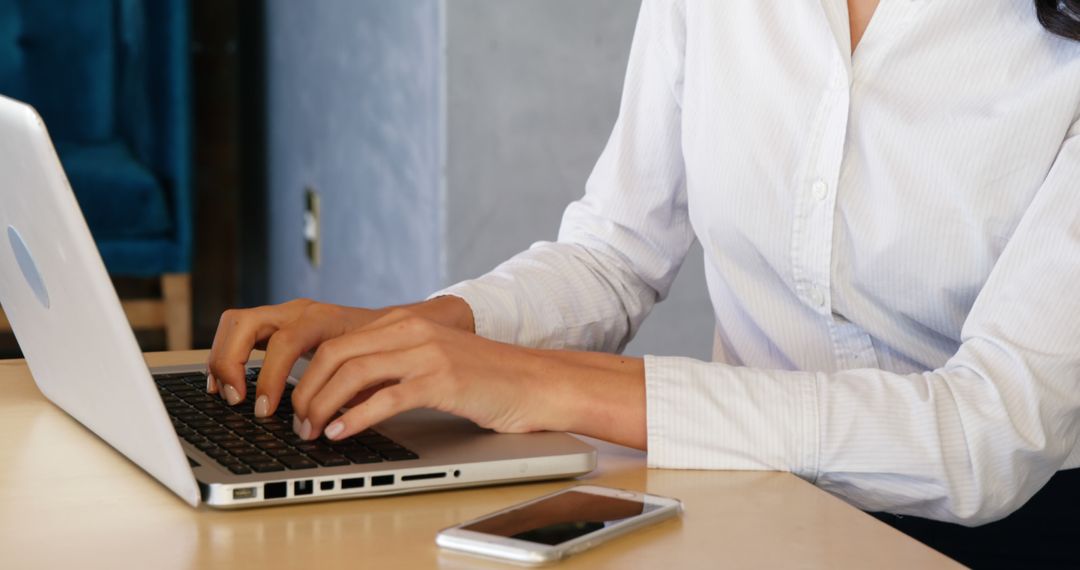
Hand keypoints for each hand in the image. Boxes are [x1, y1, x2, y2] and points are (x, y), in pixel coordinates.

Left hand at [291, 310, 555, 439]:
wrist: (538, 382)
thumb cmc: (487, 379)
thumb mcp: (432, 362)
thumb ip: (392, 369)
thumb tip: (344, 398)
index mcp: (405, 323)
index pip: (337, 343)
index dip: (308, 376)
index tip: (297, 406)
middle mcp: (412, 330)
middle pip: (335, 355)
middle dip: (306, 391)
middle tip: (297, 423)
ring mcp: (427, 353)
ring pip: (353, 373)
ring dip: (323, 406)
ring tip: (313, 432)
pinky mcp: (443, 380)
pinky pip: (385, 398)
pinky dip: (356, 418)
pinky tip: (342, 433)